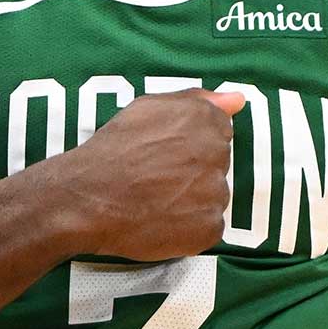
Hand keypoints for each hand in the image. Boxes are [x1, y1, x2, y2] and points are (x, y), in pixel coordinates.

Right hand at [56, 89, 244, 261]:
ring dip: (192, 201)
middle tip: (157, 178)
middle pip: (217, 165)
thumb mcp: (149, 107)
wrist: (89, 197)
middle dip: (194, 172)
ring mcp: (215, 194)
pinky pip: (207, 227)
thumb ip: (198, 100)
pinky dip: (189, 229)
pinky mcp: (209, 228)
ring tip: (156, 201)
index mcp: (207, 121)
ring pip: (213, 197)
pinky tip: (162, 221)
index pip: (219, 133)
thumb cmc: (114, 148)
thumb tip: (239, 100)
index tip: (166, 154)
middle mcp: (218, 154)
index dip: (190, 146)